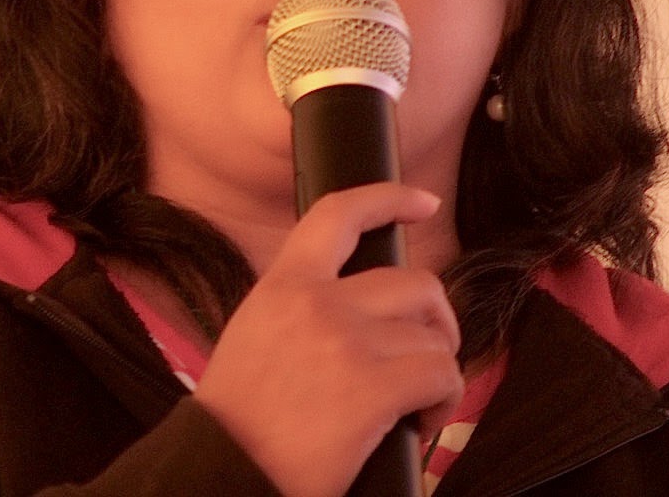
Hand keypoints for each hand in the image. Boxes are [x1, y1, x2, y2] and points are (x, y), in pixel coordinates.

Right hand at [194, 184, 462, 496]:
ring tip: (418, 401)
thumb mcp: (254, 334)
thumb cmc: (237, 420)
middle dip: (435, 320)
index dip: (387, 199)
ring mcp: (347, 341)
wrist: (224, 468)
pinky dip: (443, 401)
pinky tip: (422, 421)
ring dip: (437, 368)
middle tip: (426, 352)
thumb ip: (300, 308)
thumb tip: (358, 309)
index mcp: (283, 284)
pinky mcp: (373, 387)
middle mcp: (317, 302)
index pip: (338, 215)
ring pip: (432, 335)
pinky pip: (441, 374)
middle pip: (414, 282)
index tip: (421, 202)